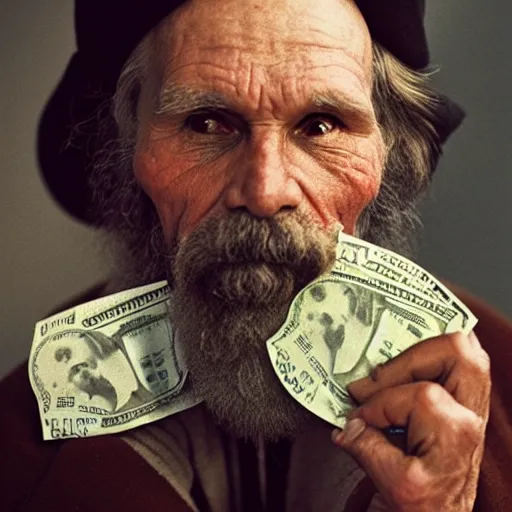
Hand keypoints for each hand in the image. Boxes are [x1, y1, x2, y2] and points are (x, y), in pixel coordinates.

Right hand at [332, 331, 490, 511]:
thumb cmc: (424, 506)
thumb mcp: (391, 483)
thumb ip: (365, 447)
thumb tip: (348, 423)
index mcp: (455, 433)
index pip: (417, 395)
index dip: (380, 404)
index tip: (359, 420)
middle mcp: (471, 414)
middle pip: (454, 353)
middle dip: (407, 359)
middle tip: (376, 379)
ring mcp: (472, 405)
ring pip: (462, 349)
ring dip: (421, 351)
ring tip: (390, 367)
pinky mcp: (465, 401)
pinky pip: (458, 360)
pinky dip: (433, 353)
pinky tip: (409, 361)